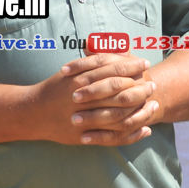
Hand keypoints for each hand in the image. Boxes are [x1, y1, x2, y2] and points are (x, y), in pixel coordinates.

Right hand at [27, 52, 159, 145]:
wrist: (32, 113)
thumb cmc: (56, 89)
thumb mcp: (73, 71)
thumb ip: (96, 61)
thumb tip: (124, 50)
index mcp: (81, 81)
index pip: (112, 72)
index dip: (131, 67)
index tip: (145, 64)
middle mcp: (83, 101)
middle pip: (119, 94)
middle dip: (139, 90)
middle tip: (153, 85)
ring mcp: (85, 121)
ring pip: (119, 117)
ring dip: (140, 112)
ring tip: (155, 106)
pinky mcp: (86, 136)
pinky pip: (113, 137)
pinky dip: (132, 135)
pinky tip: (146, 130)